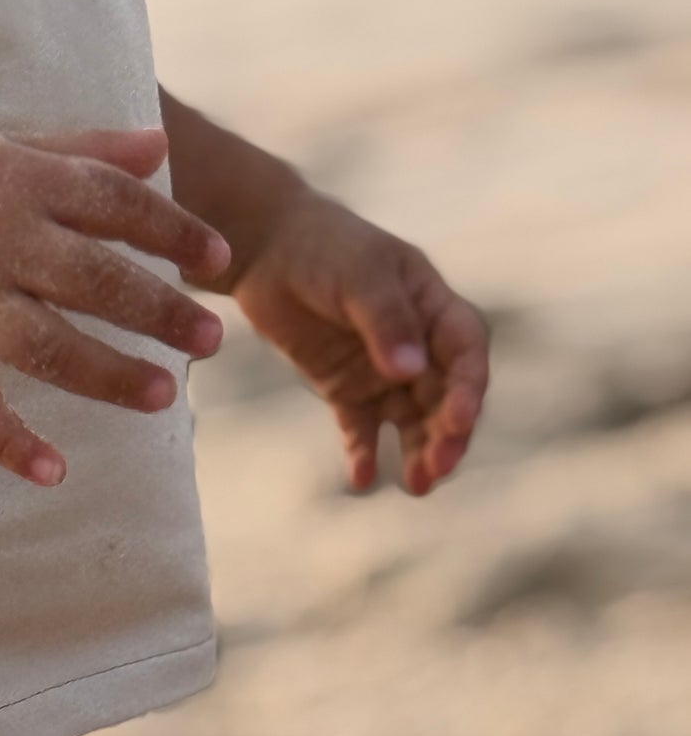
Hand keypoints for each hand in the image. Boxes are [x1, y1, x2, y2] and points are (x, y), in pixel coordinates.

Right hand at [0, 128, 230, 484]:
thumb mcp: (5, 151)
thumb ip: (84, 154)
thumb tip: (160, 147)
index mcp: (21, 183)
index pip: (112, 204)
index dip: (170, 230)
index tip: (217, 259)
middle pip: (91, 278)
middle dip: (156, 310)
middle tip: (211, 340)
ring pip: (45, 345)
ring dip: (106, 374)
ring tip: (162, 397)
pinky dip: (9, 443)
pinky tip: (54, 472)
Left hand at [207, 188, 488, 494]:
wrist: (268, 249)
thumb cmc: (324, 249)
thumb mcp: (359, 275)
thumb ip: (385, 321)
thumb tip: (410, 370)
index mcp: (433, 306)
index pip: (466, 353)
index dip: (468, 388)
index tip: (458, 420)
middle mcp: (416, 343)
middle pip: (445, 397)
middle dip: (448, 434)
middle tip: (438, 467)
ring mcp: (382, 369)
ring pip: (412, 420)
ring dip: (418, 451)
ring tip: (416, 486)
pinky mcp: (347, 389)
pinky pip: (362, 429)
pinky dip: (364, 453)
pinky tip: (360, 478)